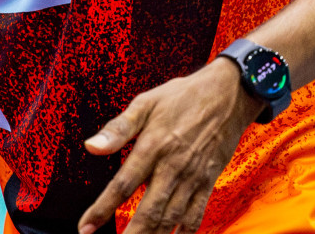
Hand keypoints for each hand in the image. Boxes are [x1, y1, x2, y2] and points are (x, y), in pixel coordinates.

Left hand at [79, 57, 258, 233]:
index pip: (123, 185)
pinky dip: (184, 233)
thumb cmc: (182, 97)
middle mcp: (172, 166)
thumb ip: (118, 128)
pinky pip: (195, 216)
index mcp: (152, 146)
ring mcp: (192, 177)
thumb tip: (91, 146)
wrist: (228, 94)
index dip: (102, 209)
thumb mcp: (146, 103)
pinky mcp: (208, 182)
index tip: (86, 227)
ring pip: (171, 219)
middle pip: (149, 211)